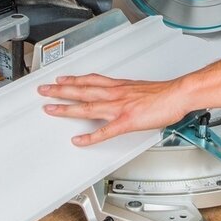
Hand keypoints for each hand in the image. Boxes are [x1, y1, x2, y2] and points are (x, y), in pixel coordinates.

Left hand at [38, 73, 190, 145]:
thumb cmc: (163, 93)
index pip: (90, 80)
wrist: (177, 94)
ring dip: (66, 108)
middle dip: (60, 90)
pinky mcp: (126, 122)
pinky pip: (104, 131)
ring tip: (50, 109)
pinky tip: (78, 140)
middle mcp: (115, 94)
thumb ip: (128, 93)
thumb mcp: (141, 88)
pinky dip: (90, 137)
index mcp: (119, 86)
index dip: (73, 80)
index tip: (60, 79)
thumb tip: (123, 96)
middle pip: (82, 90)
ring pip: (87, 107)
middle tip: (43, 91)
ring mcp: (119, 108)